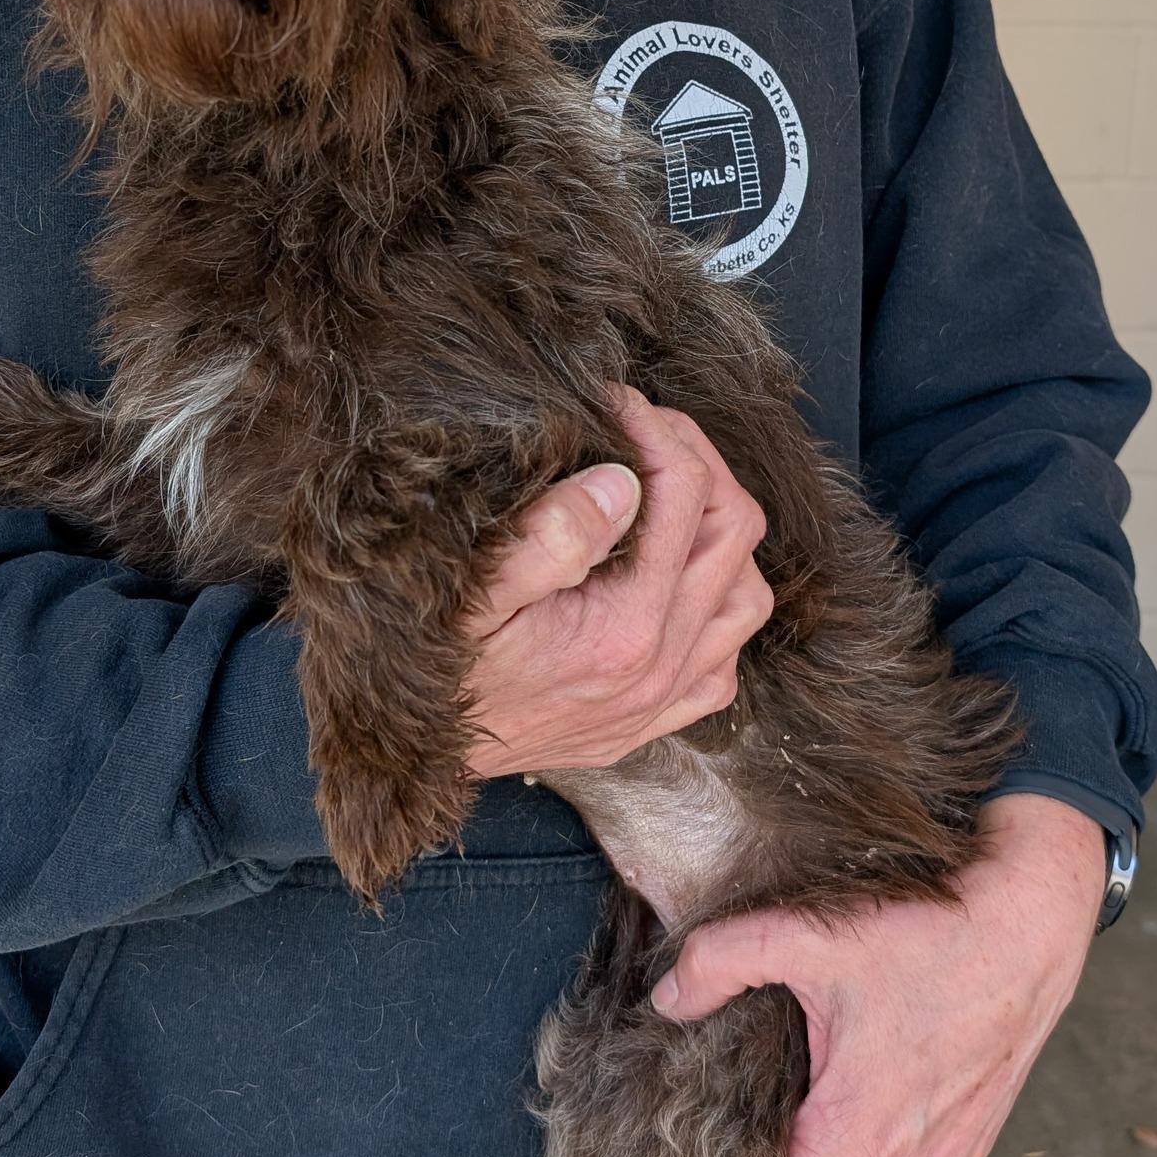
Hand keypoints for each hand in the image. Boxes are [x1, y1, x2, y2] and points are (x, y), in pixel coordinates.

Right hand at [462, 388, 771, 779]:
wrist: (409, 753)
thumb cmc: (431, 666)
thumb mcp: (472, 591)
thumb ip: (550, 536)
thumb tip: (620, 484)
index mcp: (623, 628)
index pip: (684, 496)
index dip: (657, 431)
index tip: (616, 403)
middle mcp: (660, 668)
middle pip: (733, 532)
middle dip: (699, 463)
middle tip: (647, 432)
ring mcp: (662, 701)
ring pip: (747, 595)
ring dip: (720, 533)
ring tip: (670, 496)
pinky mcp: (650, 723)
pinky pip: (727, 659)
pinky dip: (717, 608)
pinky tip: (674, 583)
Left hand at [651, 792, 1106, 1156]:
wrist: (1028, 929)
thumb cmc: (928, 936)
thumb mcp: (809, 936)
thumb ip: (719, 962)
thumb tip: (665, 1000)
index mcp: (855, 1136)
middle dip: (765, 1155)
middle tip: (741, 1088)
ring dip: (820, 1137)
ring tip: (808, 1067)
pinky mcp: (964, 1155)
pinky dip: (868, 1132)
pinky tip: (858, 1070)